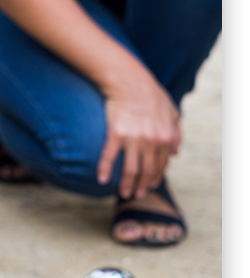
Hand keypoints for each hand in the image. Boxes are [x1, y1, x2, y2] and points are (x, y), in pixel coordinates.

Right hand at [97, 69, 181, 198]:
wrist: (130, 82)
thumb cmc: (151, 95)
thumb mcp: (172, 112)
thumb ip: (177, 133)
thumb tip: (176, 154)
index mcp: (166, 137)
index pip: (162, 164)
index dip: (156, 178)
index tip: (150, 186)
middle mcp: (151, 141)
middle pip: (147, 171)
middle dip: (142, 187)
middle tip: (137, 195)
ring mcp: (133, 139)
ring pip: (131, 169)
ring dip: (127, 185)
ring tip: (123, 193)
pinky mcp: (116, 134)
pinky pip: (109, 156)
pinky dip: (105, 170)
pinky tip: (101, 180)